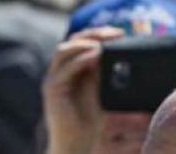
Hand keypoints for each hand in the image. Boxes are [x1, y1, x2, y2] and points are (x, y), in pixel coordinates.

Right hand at [43, 27, 123, 153]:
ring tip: (104, 44)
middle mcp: (59, 70)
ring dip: (85, 43)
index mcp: (71, 68)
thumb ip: (106, 69)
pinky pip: (65, 69)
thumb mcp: (102, 88)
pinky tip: (97, 55)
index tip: (121, 33)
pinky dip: (81, 59)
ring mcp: (53, 79)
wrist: (75, 143)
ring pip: (63, 50)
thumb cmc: (90, 118)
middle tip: (116, 34)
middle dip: (94, 33)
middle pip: (72, 40)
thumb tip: (123, 50)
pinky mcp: (52, 91)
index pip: (81, 40)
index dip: (100, 33)